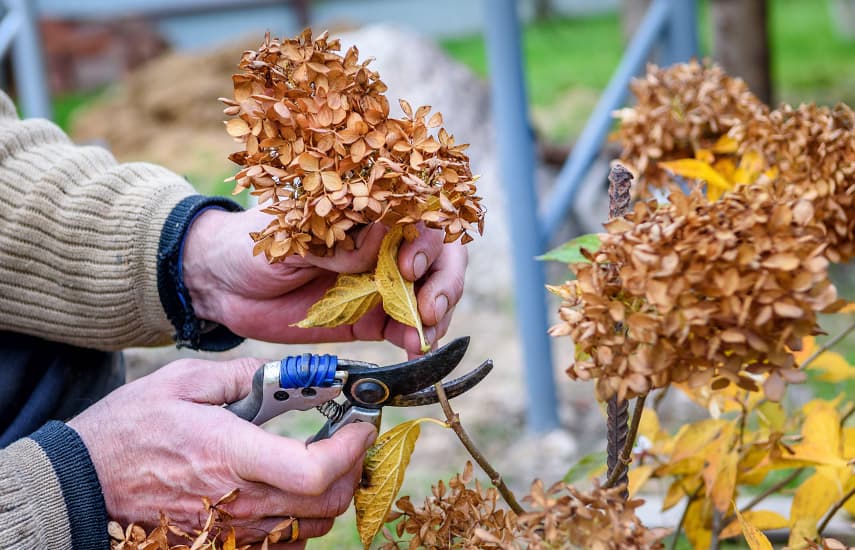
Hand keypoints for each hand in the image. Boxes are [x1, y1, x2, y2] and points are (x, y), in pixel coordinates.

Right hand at [68, 357, 376, 545]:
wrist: (83, 482)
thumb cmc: (129, 428)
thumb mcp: (182, 381)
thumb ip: (243, 376)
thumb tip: (289, 373)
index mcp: (230, 452)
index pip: (314, 469)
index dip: (350, 449)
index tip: (359, 425)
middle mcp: (238, 499)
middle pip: (326, 502)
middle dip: (353, 468)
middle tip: (351, 439)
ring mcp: (231, 529)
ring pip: (311, 525)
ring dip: (331, 493)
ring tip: (326, 459)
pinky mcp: (222, 544)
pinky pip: (283, 543)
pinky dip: (302, 519)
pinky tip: (292, 490)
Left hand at [182, 208, 466, 356]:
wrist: (221, 285)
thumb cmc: (255, 244)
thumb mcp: (293, 234)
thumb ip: (336, 241)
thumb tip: (380, 238)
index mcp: (366, 212)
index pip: (418, 215)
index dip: (426, 240)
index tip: (408, 266)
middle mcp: (382, 244)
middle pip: (438, 255)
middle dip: (443, 281)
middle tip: (429, 308)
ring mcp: (379, 282)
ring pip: (429, 292)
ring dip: (437, 313)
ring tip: (425, 334)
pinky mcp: (370, 318)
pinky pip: (405, 327)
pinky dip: (417, 338)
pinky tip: (415, 348)